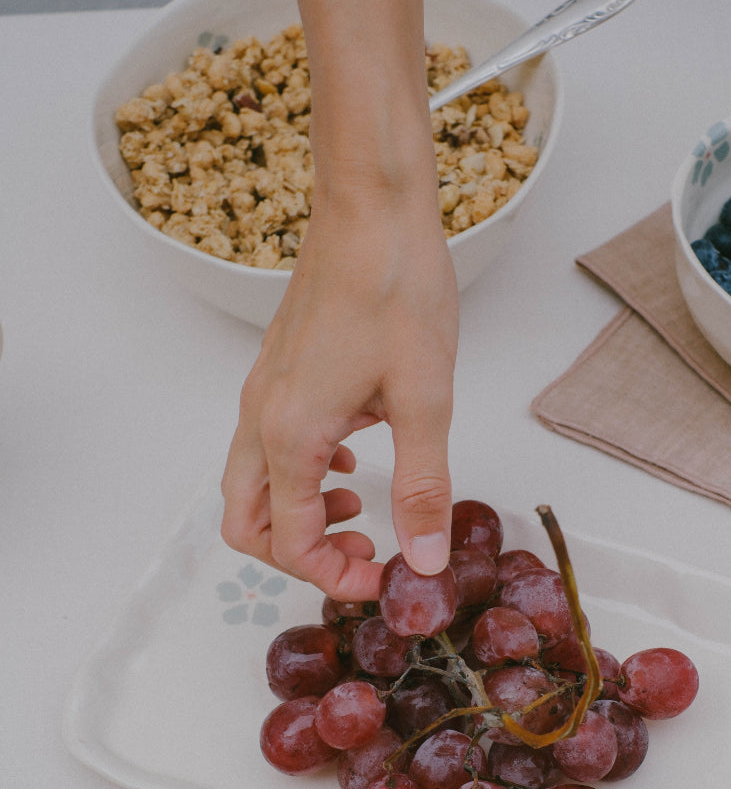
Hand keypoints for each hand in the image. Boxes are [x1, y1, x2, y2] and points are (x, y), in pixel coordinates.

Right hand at [220, 194, 458, 600]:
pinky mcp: (277, 374)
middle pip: (247, 525)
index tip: (385, 578)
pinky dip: (302, 472)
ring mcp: (263, 395)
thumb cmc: (395, 288)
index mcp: (291, 435)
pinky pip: (268, 446)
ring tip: (363, 505)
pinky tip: (354, 454)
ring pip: (252, 487)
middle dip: (300, 555)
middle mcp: (262, 419)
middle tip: (363, 554)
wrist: (370, 209)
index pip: (291, 543)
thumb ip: (422, 487)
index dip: (335, 577)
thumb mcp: (425, 399)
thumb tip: (424, 559)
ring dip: (298, 514)